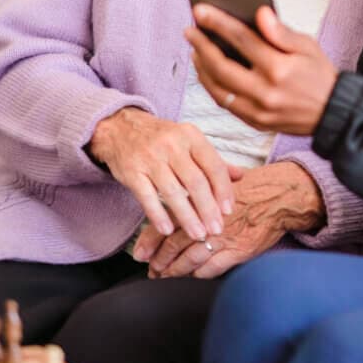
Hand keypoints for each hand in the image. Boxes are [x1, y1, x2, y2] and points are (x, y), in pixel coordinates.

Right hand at [88, 106, 243, 241]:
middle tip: (216, 230)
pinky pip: (147, 197)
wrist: (121, 127)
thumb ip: (213, 160)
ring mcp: (150, 158)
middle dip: (208, 209)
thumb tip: (241, 176)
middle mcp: (171, 145)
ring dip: (187, 217)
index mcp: (191, 136)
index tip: (229, 211)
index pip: (213, 165)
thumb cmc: (162, 138)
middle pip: (195, 182)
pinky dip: (158, 215)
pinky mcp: (131, 172)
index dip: (223, 190)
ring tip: (198, 235)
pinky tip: (168, 230)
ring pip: (173, 192)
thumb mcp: (189, 141)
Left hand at [133, 162, 325, 277]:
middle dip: (160, 260)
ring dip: (175, 271)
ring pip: (190, 259)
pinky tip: (192, 277)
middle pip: (174, 244)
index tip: (140, 254)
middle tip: (151, 271)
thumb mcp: (223, 182)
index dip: (151, 240)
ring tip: (165, 278)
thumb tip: (180, 200)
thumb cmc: (253, 188)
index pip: (168, 222)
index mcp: (201, 201)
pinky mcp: (239, 251)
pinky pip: (212, 268)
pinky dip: (199, 274)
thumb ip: (201, 192)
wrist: (282, 196)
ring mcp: (224, 237)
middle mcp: (209, 220)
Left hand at [185, 6, 337, 136]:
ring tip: (195, 50)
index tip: (200, 11)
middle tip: (190, 30)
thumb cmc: (321, 76)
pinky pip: (225, 104)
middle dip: (201, 46)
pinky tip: (208, 72)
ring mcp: (258, 111)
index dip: (218, 23)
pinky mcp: (255, 122)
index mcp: (279, 68)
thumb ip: (280, 31)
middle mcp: (265, 92)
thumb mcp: (308, 46)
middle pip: (221, 66)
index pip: (242, 40)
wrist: (334, 114)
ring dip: (201, 68)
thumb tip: (260, 13)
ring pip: (217, 88)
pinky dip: (212, 86)